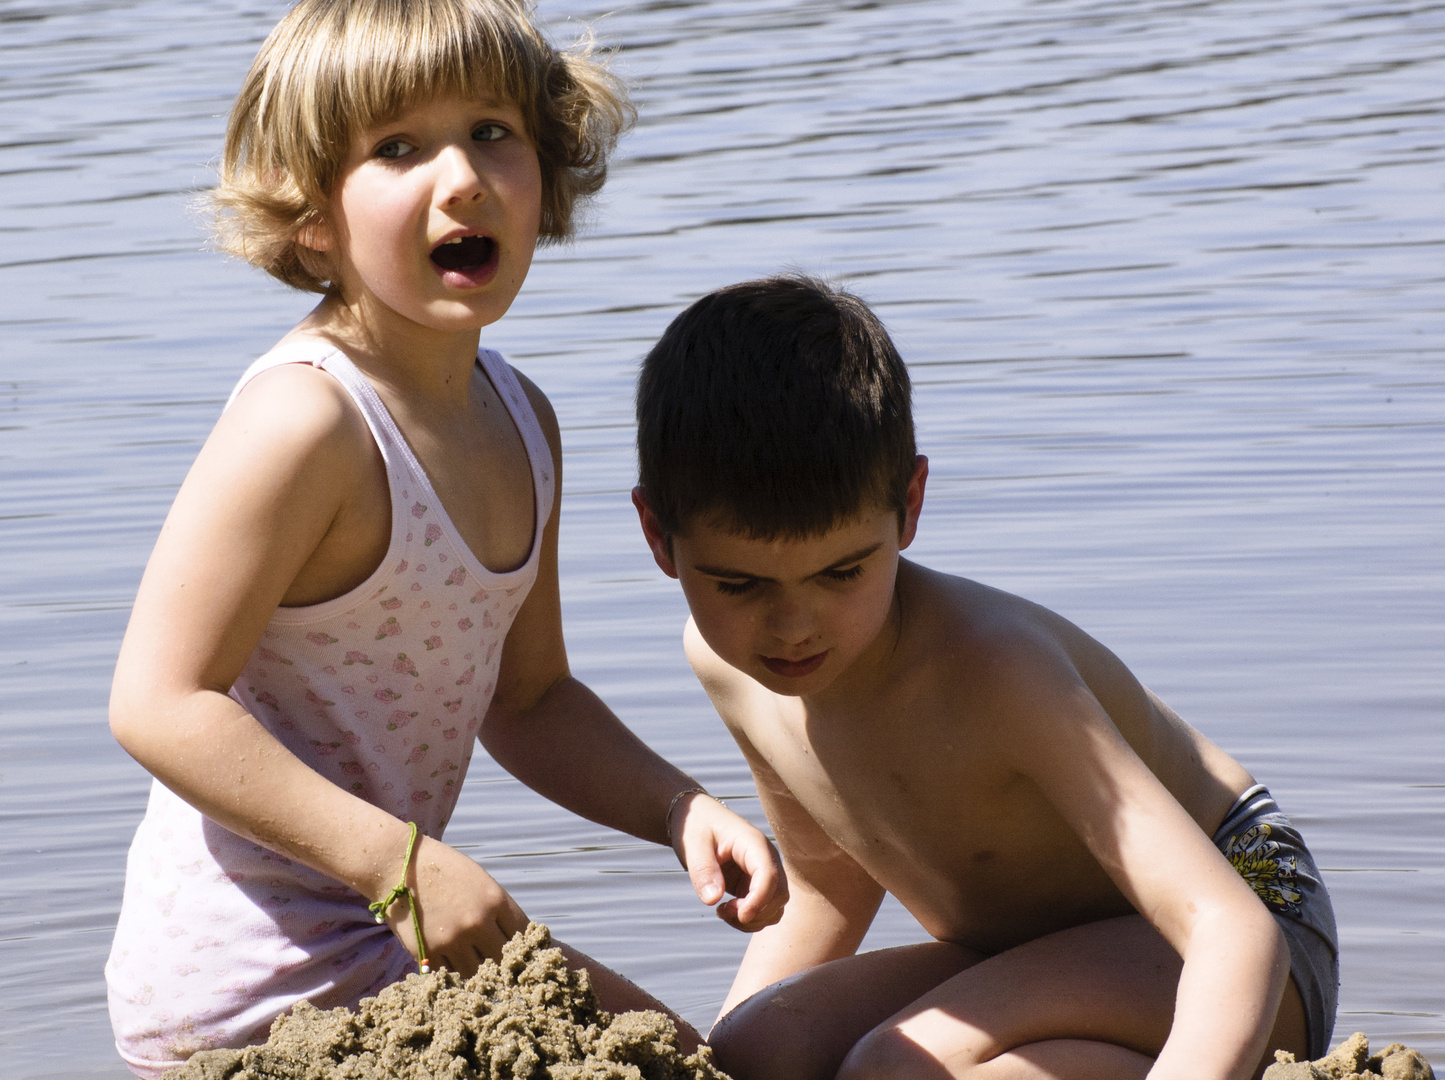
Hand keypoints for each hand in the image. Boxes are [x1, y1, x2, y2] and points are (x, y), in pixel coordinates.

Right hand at [380, 835, 528, 977]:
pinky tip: (455, 965)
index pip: (524, 934)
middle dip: (507, 964)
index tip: (527, 954)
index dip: (527, 946)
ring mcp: (452, 940)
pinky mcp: (428, 954)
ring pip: (479, 973)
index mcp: (495, 900)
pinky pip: (451, 975)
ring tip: (480, 972)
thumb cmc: (444, 871)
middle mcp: (476, 922)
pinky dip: (456, 973)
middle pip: (504, 958)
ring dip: (481, 974)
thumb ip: (499, 910)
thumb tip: (520, 939)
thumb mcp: (480, 881)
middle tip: (506, 970)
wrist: (398, 866)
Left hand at [671, 793, 788, 930]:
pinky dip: (748, 919)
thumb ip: (704, 871)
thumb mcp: (693, 845)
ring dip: (752, 919)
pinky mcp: (756, 885)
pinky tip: (726, 910)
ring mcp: (763, 873)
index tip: (739, 915)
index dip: (759, 900)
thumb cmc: (696, 826)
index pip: (769, 875)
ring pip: (775, 907)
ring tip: (722, 911)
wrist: (697, 819)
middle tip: (722, 910)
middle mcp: (766, 858)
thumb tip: (713, 900)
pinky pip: (763, 910)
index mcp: (753, 843)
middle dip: (754, 912)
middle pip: (778, 895)